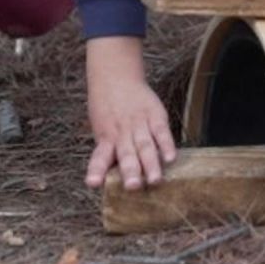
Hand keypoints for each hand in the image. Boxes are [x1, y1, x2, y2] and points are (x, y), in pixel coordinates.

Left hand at [85, 36, 175, 189]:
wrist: (116, 76)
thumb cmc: (107, 110)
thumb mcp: (101, 129)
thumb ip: (109, 151)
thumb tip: (113, 179)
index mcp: (105, 138)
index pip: (99, 157)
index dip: (97, 170)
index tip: (93, 183)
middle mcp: (121, 132)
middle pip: (126, 154)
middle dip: (130, 171)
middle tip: (133, 187)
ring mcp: (139, 123)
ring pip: (145, 146)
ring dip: (151, 164)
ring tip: (155, 180)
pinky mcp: (155, 115)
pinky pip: (161, 131)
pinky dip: (166, 145)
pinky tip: (170, 158)